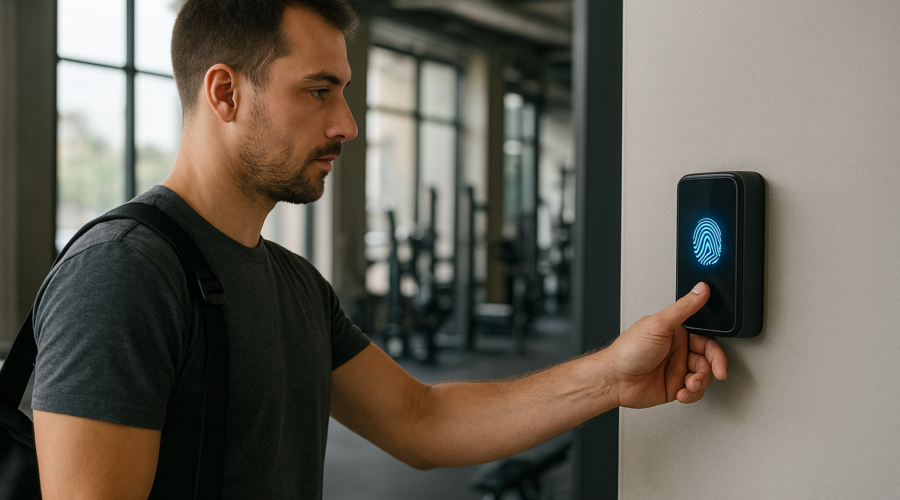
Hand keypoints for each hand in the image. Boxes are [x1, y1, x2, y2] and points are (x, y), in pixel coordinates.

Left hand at [605, 282, 727, 407]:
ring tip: (688, 385)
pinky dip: (691, 395)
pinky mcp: (673, 387)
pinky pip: (693, 393)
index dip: (716, 352)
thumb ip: (684, 307)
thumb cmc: (628, 350)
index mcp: (677, 333)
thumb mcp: (659, 324)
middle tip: (714, 374)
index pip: (706, 340)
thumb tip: (701, 289)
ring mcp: (676, 369)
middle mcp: (678, 351)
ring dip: (700, 383)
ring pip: (703, 377)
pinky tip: (681, 393)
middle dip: (712, 369)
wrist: (614, 379)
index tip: (719, 361)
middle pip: (708, 360)